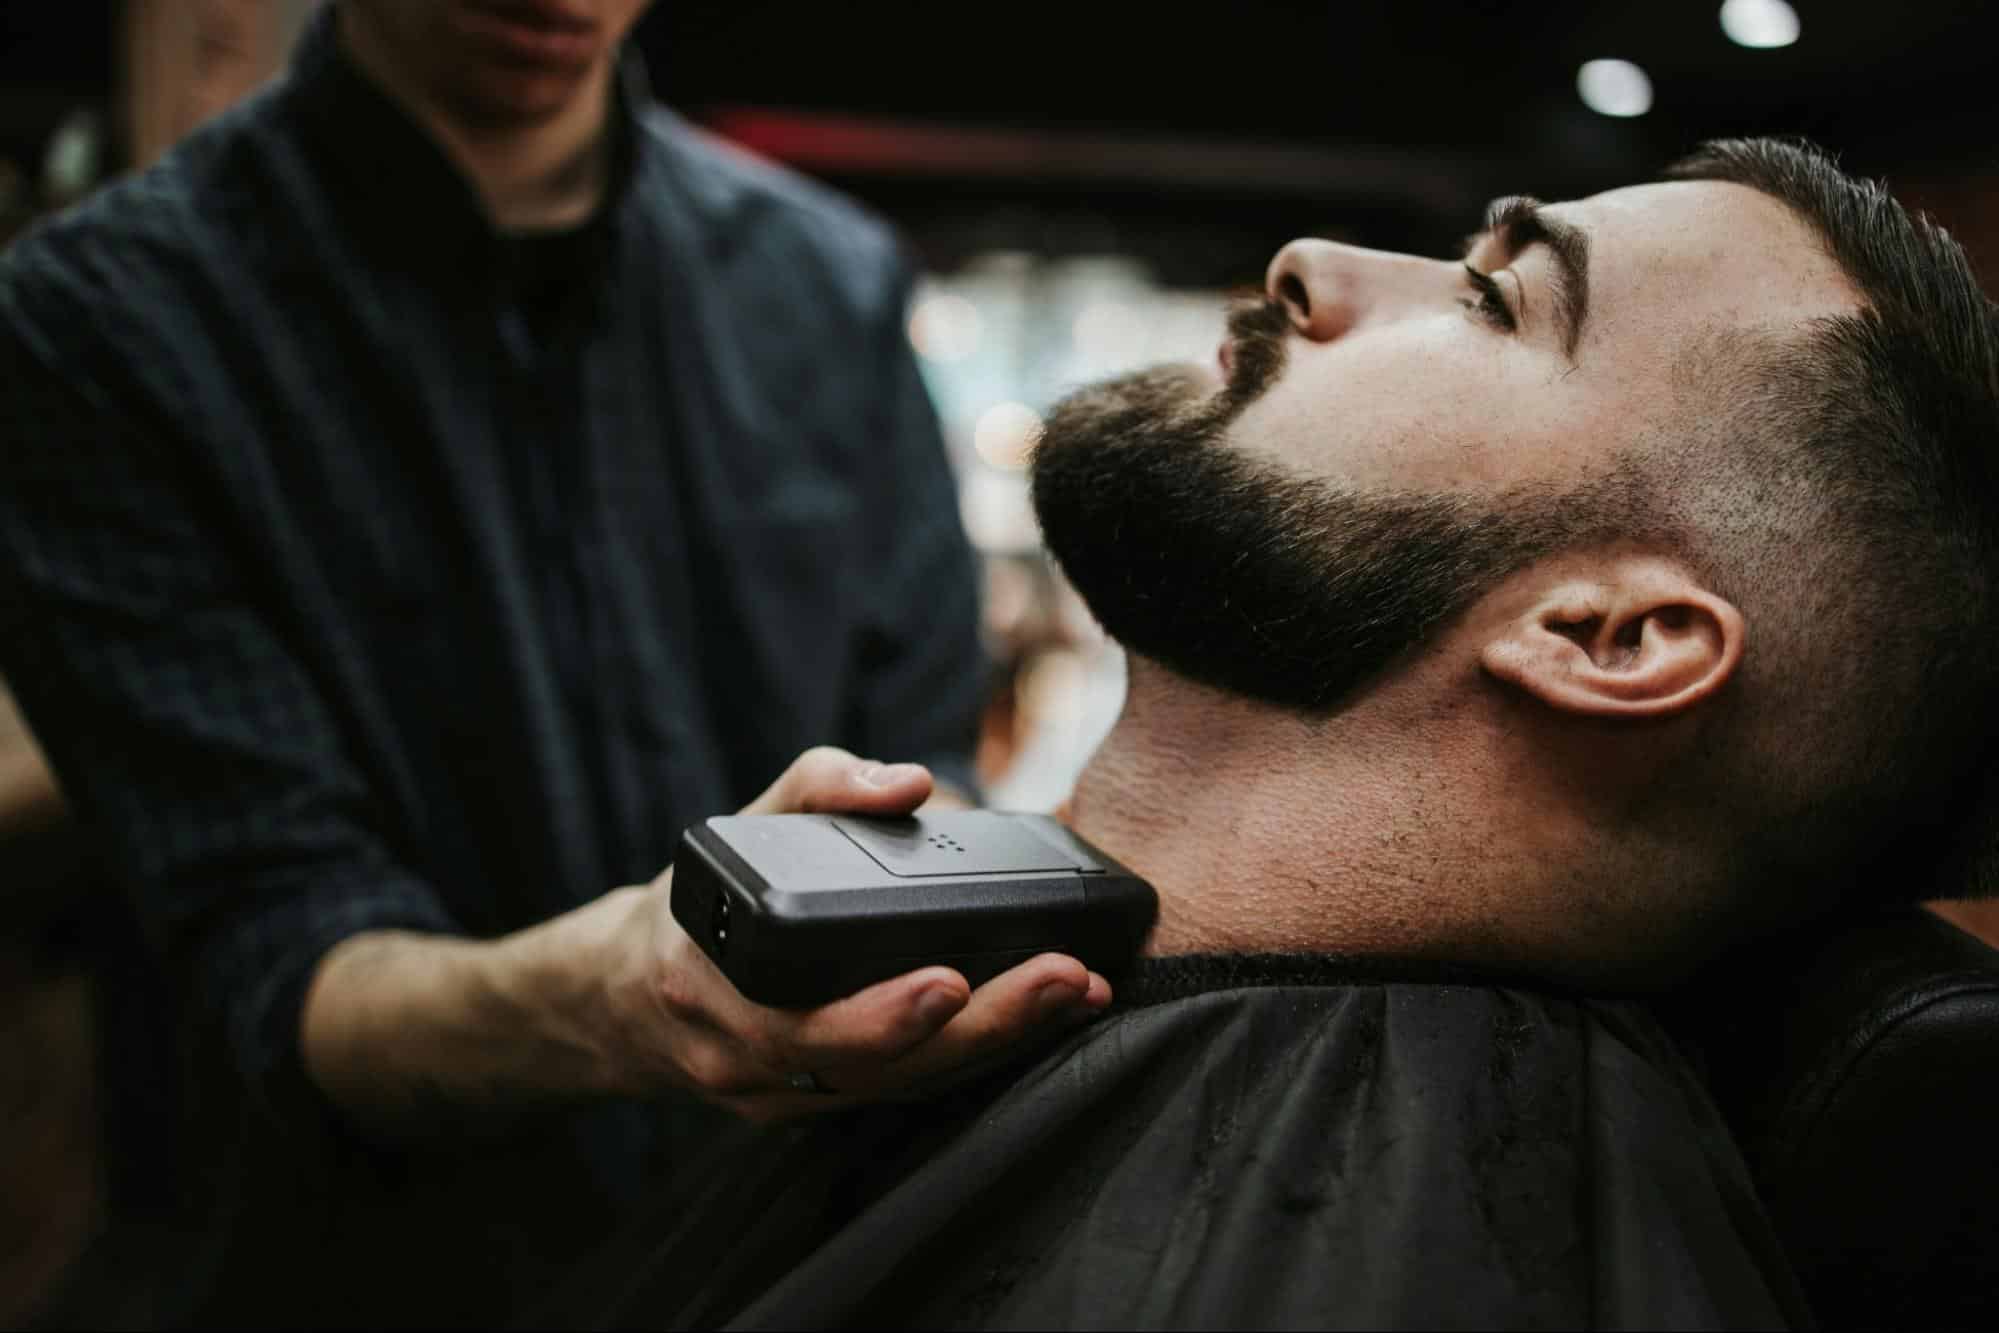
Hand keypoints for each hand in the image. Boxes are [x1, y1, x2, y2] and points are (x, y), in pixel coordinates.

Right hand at [608, 747, 1111, 1120]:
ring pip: (899, 1090)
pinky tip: (1039, 1022)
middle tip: (1061, 980)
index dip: (880, 1014)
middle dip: (978, 1029)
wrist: (626, 1001)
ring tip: (1076, 994)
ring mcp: (783, 1097)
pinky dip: (973, 1058)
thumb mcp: (736, 829)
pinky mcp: (820, 1105)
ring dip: (996, 1046)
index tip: (952, 977)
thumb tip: (908, 782)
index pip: (798, 1023)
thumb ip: (819, 788)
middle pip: (873, 1067)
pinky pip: (904, 1093)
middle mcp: (745, 1058)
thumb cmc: (692, 911)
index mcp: (712, 987)